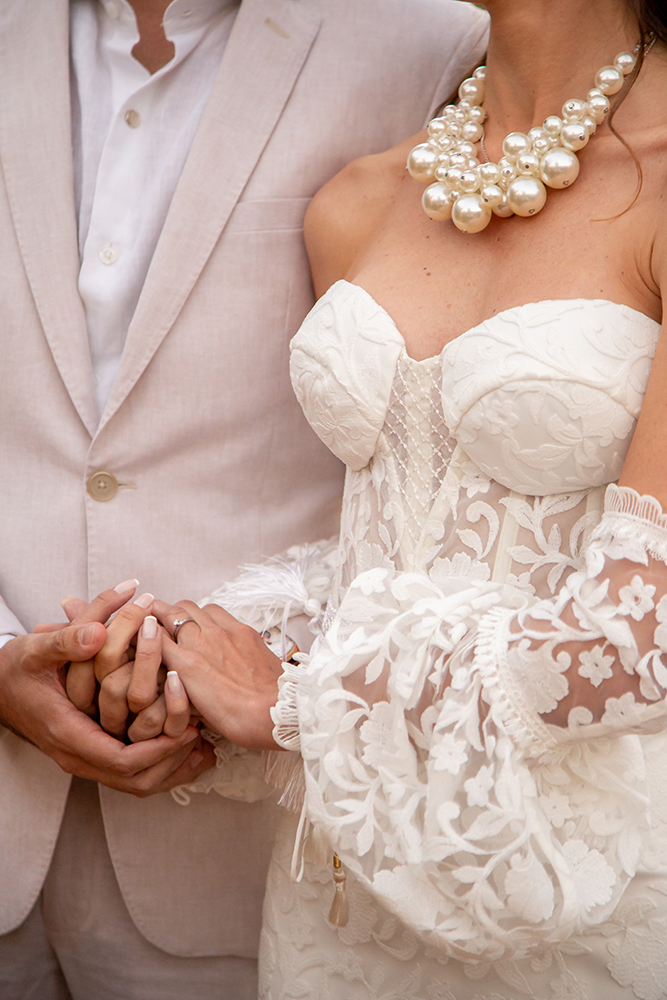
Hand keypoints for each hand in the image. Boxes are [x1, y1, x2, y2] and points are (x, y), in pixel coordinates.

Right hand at [3, 585, 204, 795]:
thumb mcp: (38, 647)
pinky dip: (158, 763)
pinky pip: (129, 771)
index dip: (158, 749)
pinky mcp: (90, 750)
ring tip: (199, 743)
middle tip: (200, 736)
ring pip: (134, 782)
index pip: (121, 760)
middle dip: (171, 763)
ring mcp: (83, 756)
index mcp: (67, 732)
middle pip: (134, 781)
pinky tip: (182, 743)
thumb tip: (99, 633)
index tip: (186, 730)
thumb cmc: (17, 666)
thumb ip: (69, 640)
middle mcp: (76, 753)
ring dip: (169, 766)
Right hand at [153, 599, 281, 749]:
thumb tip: (169, 675)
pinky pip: (218, 611)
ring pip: (194, 606)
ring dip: (184, 611)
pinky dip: (208, 615)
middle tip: (154, 621)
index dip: (139, 630)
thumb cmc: (239, 719)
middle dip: (158, 614)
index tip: (135, 629)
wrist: (278, 711)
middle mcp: (202, 641)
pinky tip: (210, 628)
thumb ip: (179, 687)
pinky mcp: (244, 630)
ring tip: (182, 623)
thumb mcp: (199, 710)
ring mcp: (224, 631)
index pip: (152, 635)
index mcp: (186, 665)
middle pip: (170, 611)